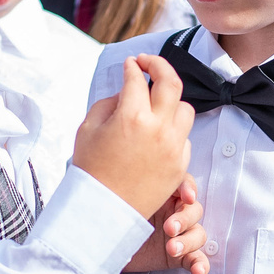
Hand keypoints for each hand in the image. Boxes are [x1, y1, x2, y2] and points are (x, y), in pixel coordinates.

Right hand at [72, 56, 196, 221]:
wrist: (103, 210)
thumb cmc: (91, 169)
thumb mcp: (88, 128)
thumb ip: (110, 103)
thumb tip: (128, 91)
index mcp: (132, 117)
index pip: (138, 78)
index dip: (132, 66)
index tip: (130, 64)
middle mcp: (158, 129)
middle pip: (172, 82)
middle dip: (160, 65)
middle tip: (149, 63)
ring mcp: (173, 148)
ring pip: (185, 109)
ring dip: (171, 101)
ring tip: (155, 104)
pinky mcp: (180, 166)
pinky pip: (185, 138)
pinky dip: (173, 131)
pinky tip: (157, 134)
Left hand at [122, 177, 209, 273]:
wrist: (108, 248)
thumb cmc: (116, 220)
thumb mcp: (119, 204)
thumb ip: (128, 195)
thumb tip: (125, 188)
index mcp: (163, 195)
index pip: (184, 184)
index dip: (189, 188)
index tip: (187, 197)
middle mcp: (175, 213)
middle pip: (194, 210)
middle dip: (184, 219)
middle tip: (169, 228)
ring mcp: (180, 235)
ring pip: (198, 234)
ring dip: (188, 242)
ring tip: (172, 249)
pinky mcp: (180, 256)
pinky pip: (196, 259)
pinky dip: (200, 265)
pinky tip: (198, 271)